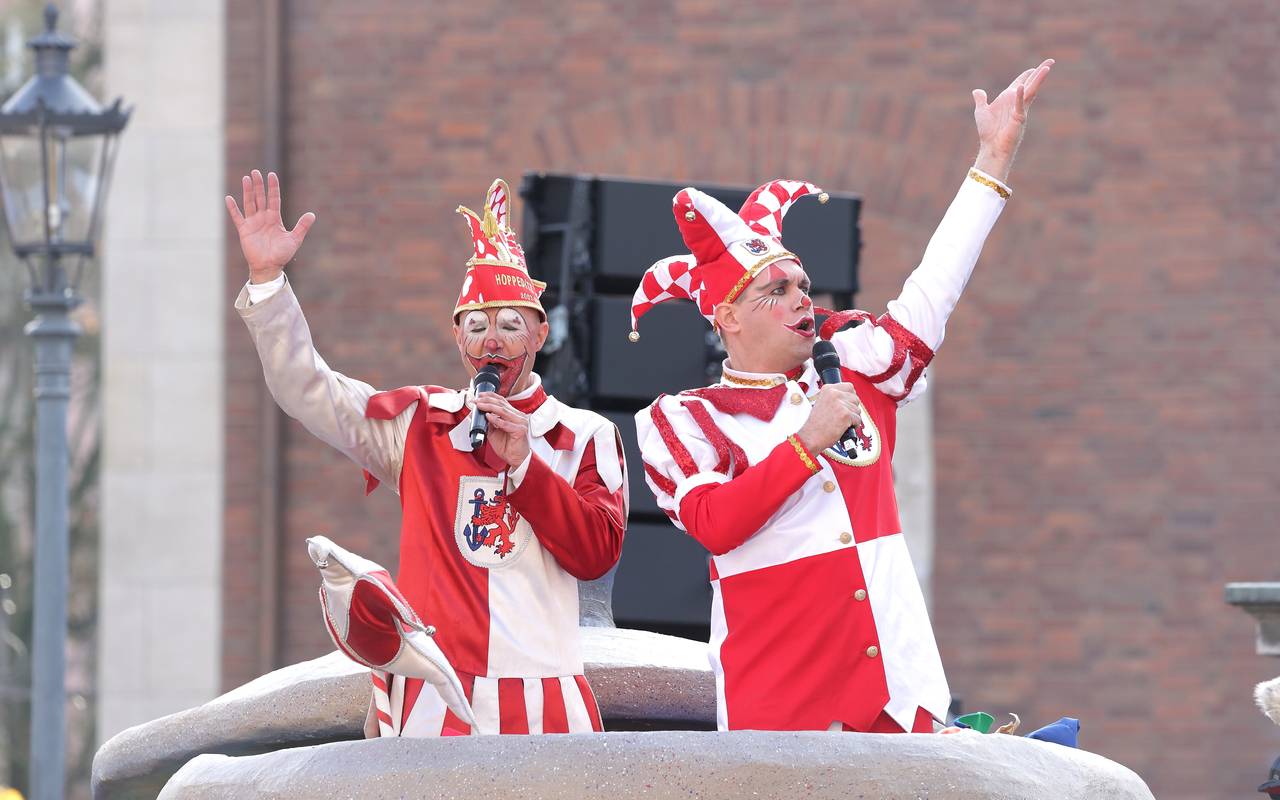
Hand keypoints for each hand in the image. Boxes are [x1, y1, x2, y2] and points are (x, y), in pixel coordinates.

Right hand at [224, 169, 315, 283]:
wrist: (270, 267)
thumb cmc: (282, 254)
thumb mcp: (294, 239)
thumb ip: (302, 226)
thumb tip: (312, 214)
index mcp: (275, 218)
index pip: (274, 199)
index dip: (273, 187)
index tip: (272, 175)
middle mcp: (263, 218)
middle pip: (260, 198)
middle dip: (258, 185)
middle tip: (256, 172)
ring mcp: (253, 223)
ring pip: (249, 203)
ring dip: (247, 191)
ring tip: (246, 178)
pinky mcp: (244, 230)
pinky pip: (237, 217)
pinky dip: (233, 208)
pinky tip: (229, 198)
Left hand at [473, 392, 530, 468]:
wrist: (516, 460)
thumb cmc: (508, 447)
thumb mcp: (494, 432)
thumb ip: (489, 423)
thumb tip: (480, 414)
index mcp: (513, 415)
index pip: (502, 401)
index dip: (490, 396)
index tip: (479, 395)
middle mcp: (518, 416)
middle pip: (501, 403)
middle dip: (487, 400)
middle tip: (476, 400)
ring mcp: (520, 422)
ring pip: (503, 411)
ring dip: (489, 407)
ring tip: (480, 406)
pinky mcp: (520, 430)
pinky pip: (506, 423)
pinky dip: (496, 419)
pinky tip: (488, 416)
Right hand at [796, 383, 863, 453]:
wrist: (811, 437)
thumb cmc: (816, 424)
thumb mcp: (822, 402)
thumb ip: (835, 397)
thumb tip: (850, 397)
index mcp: (828, 389)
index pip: (849, 387)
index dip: (850, 397)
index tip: (846, 404)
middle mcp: (834, 394)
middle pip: (855, 398)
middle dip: (852, 408)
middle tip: (842, 416)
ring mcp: (840, 404)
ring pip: (857, 410)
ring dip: (853, 418)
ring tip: (841, 422)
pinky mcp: (846, 414)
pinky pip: (858, 419)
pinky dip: (854, 425)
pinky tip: (844, 427)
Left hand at [971, 59, 1053, 181]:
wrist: (991, 147)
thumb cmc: (988, 131)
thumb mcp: (981, 111)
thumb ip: (981, 100)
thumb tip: (977, 91)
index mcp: (1008, 98)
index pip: (1020, 82)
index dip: (1027, 74)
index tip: (1035, 67)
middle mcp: (1016, 102)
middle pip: (1031, 83)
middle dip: (1040, 72)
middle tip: (1051, 61)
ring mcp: (1020, 109)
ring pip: (1031, 91)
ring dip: (1038, 79)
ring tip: (1047, 68)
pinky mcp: (1018, 118)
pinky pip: (1019, 105)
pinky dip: (1019, 96)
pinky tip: (1020, 87)